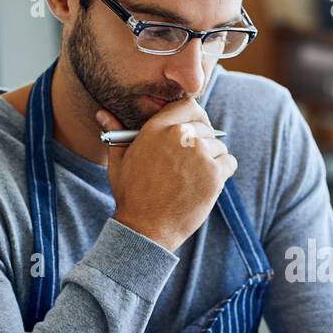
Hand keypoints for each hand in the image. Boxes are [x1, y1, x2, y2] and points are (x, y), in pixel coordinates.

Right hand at [95, 102, 236, 252]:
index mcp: (157, 128)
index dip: (195, 116)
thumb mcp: (118, 161)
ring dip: (212, 158)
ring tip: (194, 176)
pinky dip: (223, 170)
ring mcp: (200, 154)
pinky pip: (229, 161)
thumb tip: (103, 113)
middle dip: (201, 141)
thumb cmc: (132, 195)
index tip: (194, 128)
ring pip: (218, 145)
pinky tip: (207, 182)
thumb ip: (116, 134)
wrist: (146, 227)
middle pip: (205, 127)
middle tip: (191, 162)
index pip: (189, 105)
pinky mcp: (214, 174)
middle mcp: (180, 136)